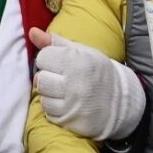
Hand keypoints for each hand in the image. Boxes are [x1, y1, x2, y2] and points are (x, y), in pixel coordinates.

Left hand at [28, 26, 144, 141]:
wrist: (120, 100)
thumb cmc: (96, 71)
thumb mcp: (81, 51)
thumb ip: (55, 42)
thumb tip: (32, 31)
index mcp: (76, 61)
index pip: (43, 57)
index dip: (49, 59)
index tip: (59, 63)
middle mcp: (73, 83)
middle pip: (40, 79)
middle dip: (48, 78)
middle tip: (61, 78)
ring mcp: (72, 105)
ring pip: (43, 98)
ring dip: (50, 95)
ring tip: (64, 91)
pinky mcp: (71, 121)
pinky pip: (50, 114)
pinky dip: (55, 108)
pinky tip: (67, 103)